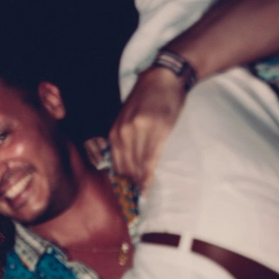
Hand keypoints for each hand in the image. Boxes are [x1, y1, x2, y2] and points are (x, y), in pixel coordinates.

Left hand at [108, 66, 186, 188]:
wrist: (163, 77)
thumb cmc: (147, 98)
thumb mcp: (128, 118)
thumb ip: (125, 138)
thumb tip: (129, 162)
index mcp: (115, 131)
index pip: (117, 163)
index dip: (122, 181)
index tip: (126, 196)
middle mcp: (123, 132)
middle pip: (125, 167)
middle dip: (130, 186)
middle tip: (135, 201)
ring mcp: (138, 132)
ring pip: (137, 165)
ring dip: (139, 183)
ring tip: (143, 197)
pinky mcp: (155, 130)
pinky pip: (150, 158)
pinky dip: (148, 174)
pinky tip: (148, 185)